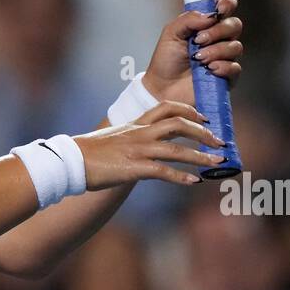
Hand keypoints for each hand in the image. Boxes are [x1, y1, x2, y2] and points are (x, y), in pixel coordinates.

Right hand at [74, 100, 226, 188]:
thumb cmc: (89, 152)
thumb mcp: (114, 138)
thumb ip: (132, 137)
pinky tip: (194, 181)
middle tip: (220, 142)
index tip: (205, 118)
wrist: (70, 160)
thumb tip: (146, 144)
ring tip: (217, 163)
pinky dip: (181, 176)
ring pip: (176, 149)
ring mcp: (137, 150)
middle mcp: (140, 133)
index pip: (167, 108)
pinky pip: (163, 171)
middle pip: (179, 124)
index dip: (190, 111)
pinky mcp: (133, 168)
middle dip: (203, 132)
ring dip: (200, 156)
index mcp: (135, 124)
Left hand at [141, 0, 242, 104]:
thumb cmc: (166, 61)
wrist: (162, 88)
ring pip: (235, 46)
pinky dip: (222, 66)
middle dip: (218, 30)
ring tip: (199, 59)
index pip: (226, 7)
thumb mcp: (171, 33)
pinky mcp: (227, 76)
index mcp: (206, 25)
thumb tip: (210, 15)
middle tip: (199, 40)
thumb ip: (188, 19)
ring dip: (216, 50)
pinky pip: (235, 67)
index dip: (227, 3)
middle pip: (235, 24)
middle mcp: (219, 39)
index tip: (219, 9)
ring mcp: (224, 57)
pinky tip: (209, 70)